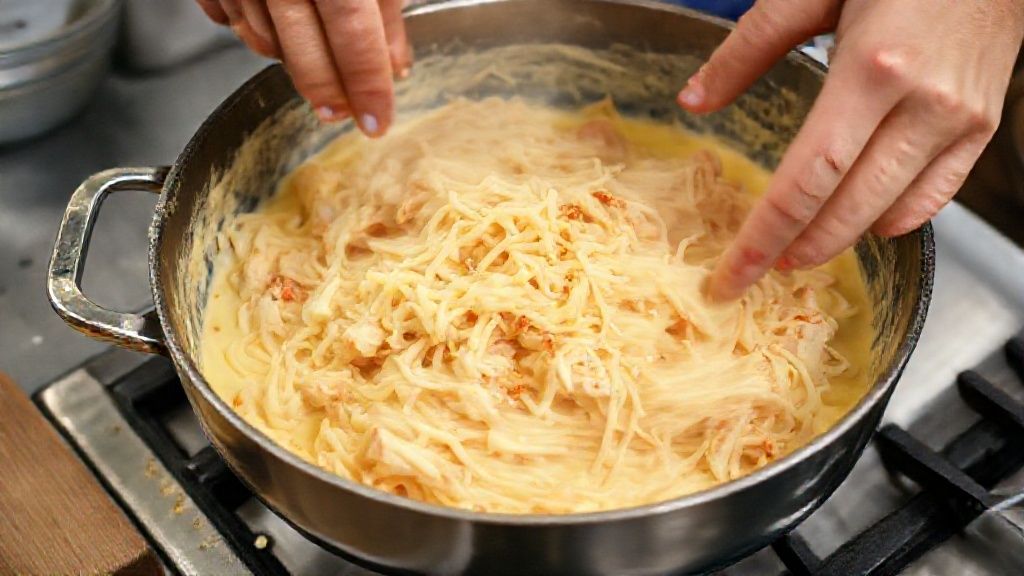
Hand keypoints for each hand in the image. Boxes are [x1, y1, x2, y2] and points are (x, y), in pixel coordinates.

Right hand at [195, 0, 411, 136]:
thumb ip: (385, 9)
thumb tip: (395, 65)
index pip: (355, 38)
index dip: (368, 85)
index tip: (378, 121)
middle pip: (304, 53)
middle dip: (328, 91)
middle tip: (342, 112)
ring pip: (262, 41)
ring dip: (291, 62)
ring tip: (316, 68)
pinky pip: (225, 20)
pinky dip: (252, 32)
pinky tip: (274, 32)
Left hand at [678, 0, 1023, 299]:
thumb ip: (747, 49)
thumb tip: (693, 101)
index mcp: (871, 70)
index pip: (806, 180)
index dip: (764, 236)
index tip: (732, 275)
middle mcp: (921, 103)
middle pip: (846, 208)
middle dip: (794, 250)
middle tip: (756, 270)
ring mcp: (959, 120)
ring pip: (892, 213)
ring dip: (839, 241)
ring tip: (798, 249)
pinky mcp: (983, 126)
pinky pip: (937, 197)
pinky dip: (895, 221)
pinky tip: (861, 224)